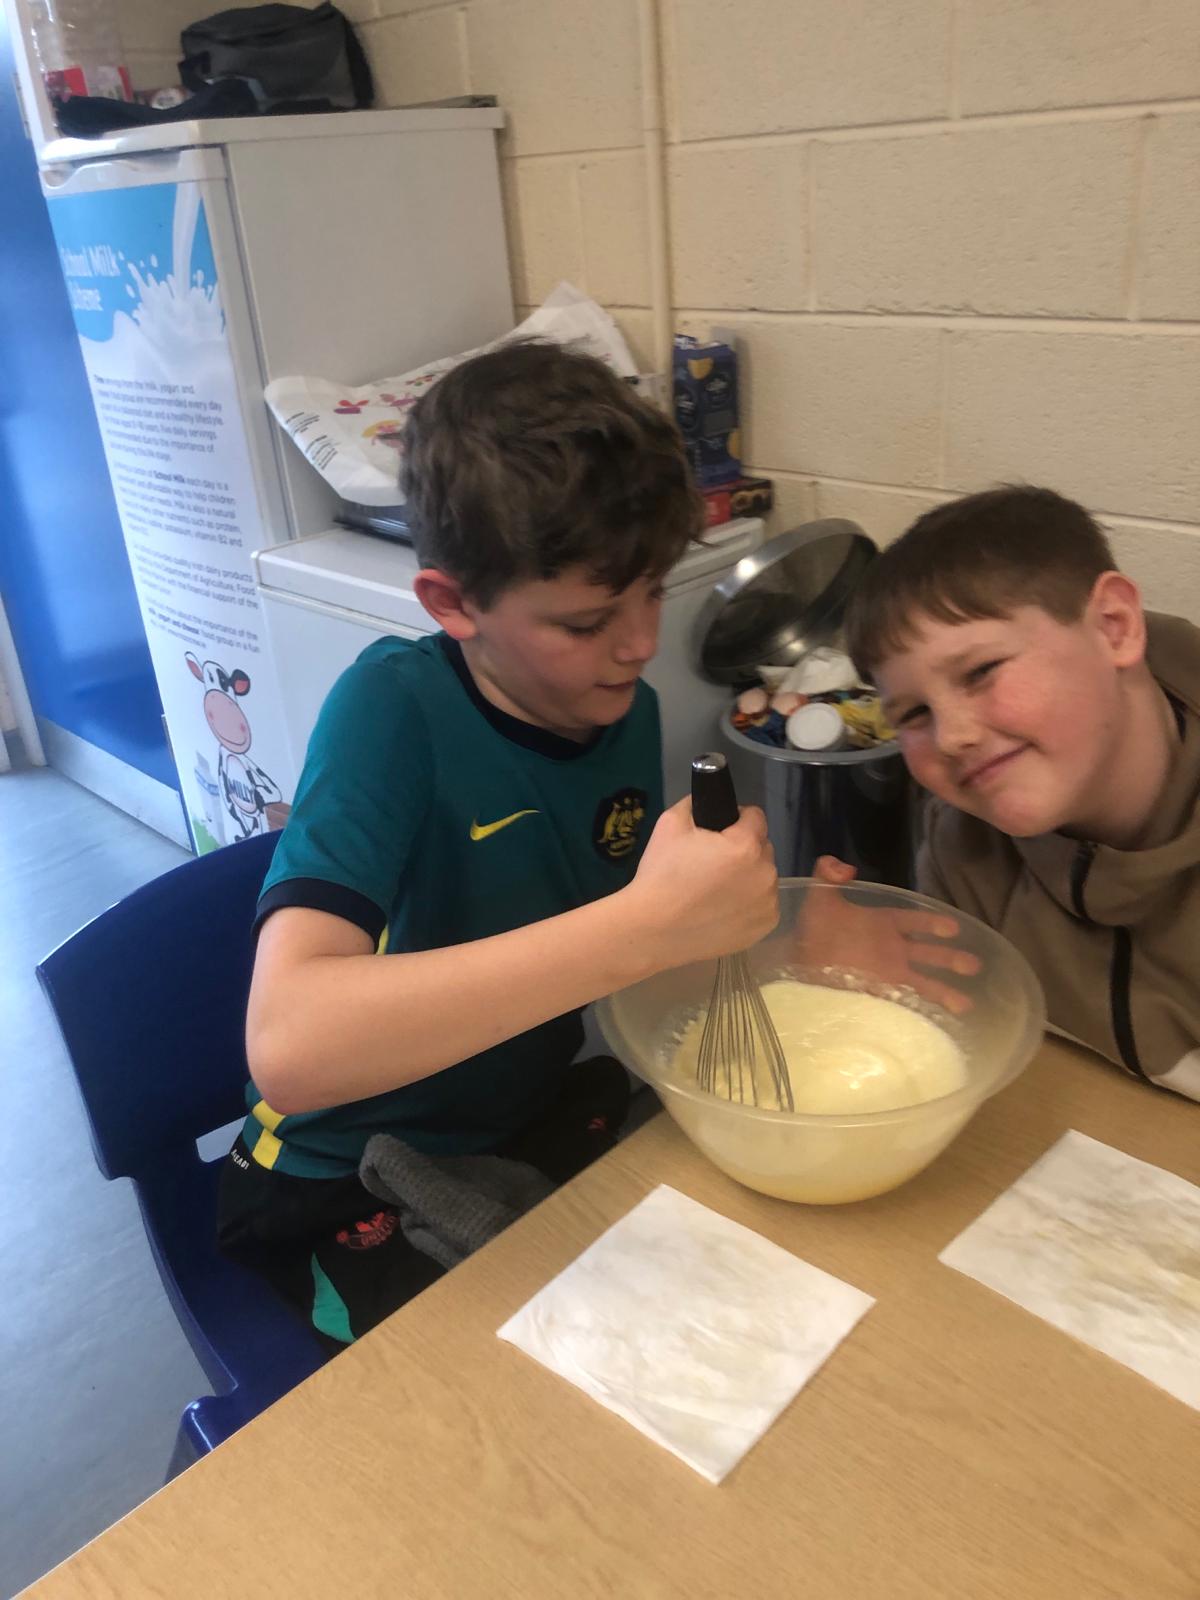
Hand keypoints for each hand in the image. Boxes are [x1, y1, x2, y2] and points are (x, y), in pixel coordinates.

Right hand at [627, 797, 778, 970]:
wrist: (653, 930)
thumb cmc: (661, 876)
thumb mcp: (670, 824)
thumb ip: (695, 803)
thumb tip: (706, 801)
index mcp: (746, 845)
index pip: (756, 817)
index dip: (736, 819)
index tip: (717, 832)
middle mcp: (765, 873)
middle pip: (762, 848)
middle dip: (743, 849)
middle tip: (712, 863)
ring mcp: (767, 903)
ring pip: (763, 877)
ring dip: (748, 876)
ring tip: (716, 889)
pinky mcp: (764, 927)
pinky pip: (763, 904)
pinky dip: (749, 903)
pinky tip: (723, 910)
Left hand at [803, 856, 979, 1014]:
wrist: (795, 961)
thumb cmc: (811, 929)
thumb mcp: (819, 898)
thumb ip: (828, 876)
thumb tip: (845, 866)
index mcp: (883, 924)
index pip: (914, 921)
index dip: (932, 923)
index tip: (953, 928)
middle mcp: (891, 950)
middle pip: (927, 954)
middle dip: (950, 959)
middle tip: (974, 965)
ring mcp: (886, 975)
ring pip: (921, 983)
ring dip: (942, 992)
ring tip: (964, 1005)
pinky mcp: (877, 996)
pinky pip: (903, 1003)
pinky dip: (918, 1012)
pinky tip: (937, 1022)